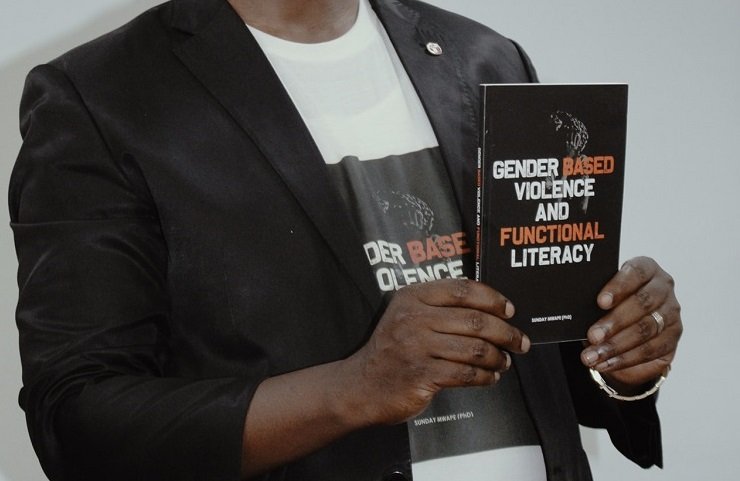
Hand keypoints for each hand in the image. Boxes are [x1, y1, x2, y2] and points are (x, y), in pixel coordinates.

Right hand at [340, 279, 529, 425]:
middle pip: (476, 320)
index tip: (509, 310)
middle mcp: (414, 318)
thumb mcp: (406, 315)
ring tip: (503, 362)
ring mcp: (417, 346)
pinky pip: (466, 374)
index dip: (493, 299)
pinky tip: (489, 377)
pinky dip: (485, 377)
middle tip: (519, 341)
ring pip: (475, 349)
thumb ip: (439, 306)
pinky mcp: (422, 374)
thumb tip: (489, 310)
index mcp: (412, 297)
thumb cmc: (392, 349)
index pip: (463, 289)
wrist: (362, 385)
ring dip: (497, 357)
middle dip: (506, 332)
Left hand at [581, 257, 681, 389]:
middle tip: (592, 336)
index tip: (600, 302)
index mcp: (647, 269)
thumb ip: (595, 297)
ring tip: (592, 356)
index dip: (619, 286)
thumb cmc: (611, 303)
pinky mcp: (672, 339)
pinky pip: (649, 351)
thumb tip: (575, 309)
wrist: (626, 326)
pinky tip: (605, 363)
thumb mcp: (602, 296)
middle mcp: (663, 289)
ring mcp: (671, 315)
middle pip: (642, 303)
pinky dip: (624, 359)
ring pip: (645, 330)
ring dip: (616, 346)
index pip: (637, 271)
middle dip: (615, 322)